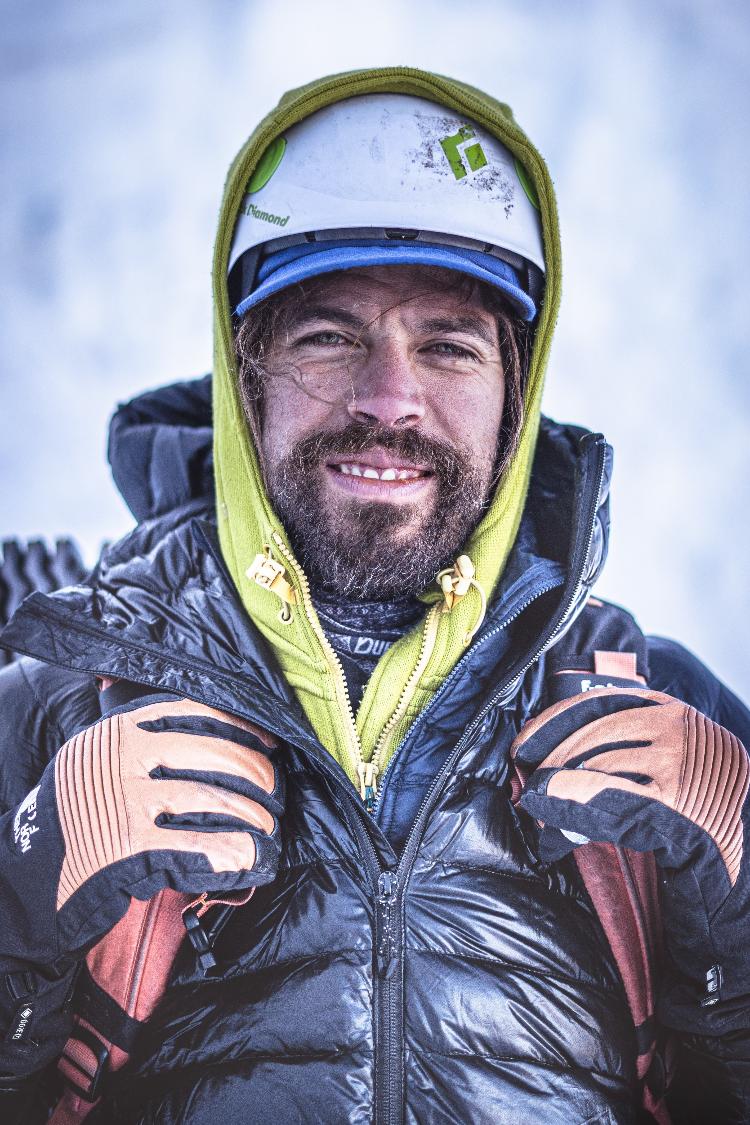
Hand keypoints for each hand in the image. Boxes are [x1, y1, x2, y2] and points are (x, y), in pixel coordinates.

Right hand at [0, 696, 283, 965]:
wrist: (27, 875)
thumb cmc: (79, 811)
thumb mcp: (100, 755)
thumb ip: (147, 735)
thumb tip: (226, 727)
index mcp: (122, 728)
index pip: (200, 712)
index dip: (244, 727)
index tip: (269, 743)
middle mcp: (125, 758)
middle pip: (219, 757)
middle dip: (259, 777)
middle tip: (274, 795)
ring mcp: (127, 804)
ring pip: (218, 803)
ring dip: (255, 820)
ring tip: (267, 831)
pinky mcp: (131, 853)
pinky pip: (204, 849)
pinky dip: (238, 855)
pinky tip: (253, 860)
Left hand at [511, 688, 749, 1020]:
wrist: (739, 870)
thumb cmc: (694, 816)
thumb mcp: (666, 765)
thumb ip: (621, 751)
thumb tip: (547, 755)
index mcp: (674, 712)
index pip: (599, 702)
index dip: (552, 721)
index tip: (524, 743)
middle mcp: (680, 731)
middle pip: (591, 736)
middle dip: (549, 762)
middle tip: (526, 786)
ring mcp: (680, 768)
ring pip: (593, 769)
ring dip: (554, 794)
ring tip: (538, 816)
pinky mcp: (674, 808)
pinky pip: (604, 805)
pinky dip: (568, 816)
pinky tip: (551, 835)